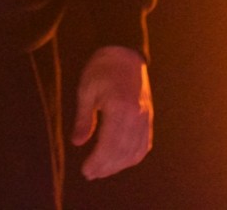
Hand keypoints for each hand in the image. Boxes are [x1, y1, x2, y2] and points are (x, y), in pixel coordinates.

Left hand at [70, 45, 152, 179]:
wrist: (125, 52)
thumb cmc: (102, 69)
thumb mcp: (86, 90)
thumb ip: (83, 119)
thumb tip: (77, 143)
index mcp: (120, 108)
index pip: (109, 144)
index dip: (98, 162)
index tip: (86, 171)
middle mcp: (136, 115)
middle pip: (122, 152)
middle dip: (106, 167)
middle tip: (90, 174)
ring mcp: (146, 117)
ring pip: (135, 151)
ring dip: (119, 165)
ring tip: (102, 170)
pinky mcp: (149, 117)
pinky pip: (144, 144)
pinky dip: (133, 156)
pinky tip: (121, 161)